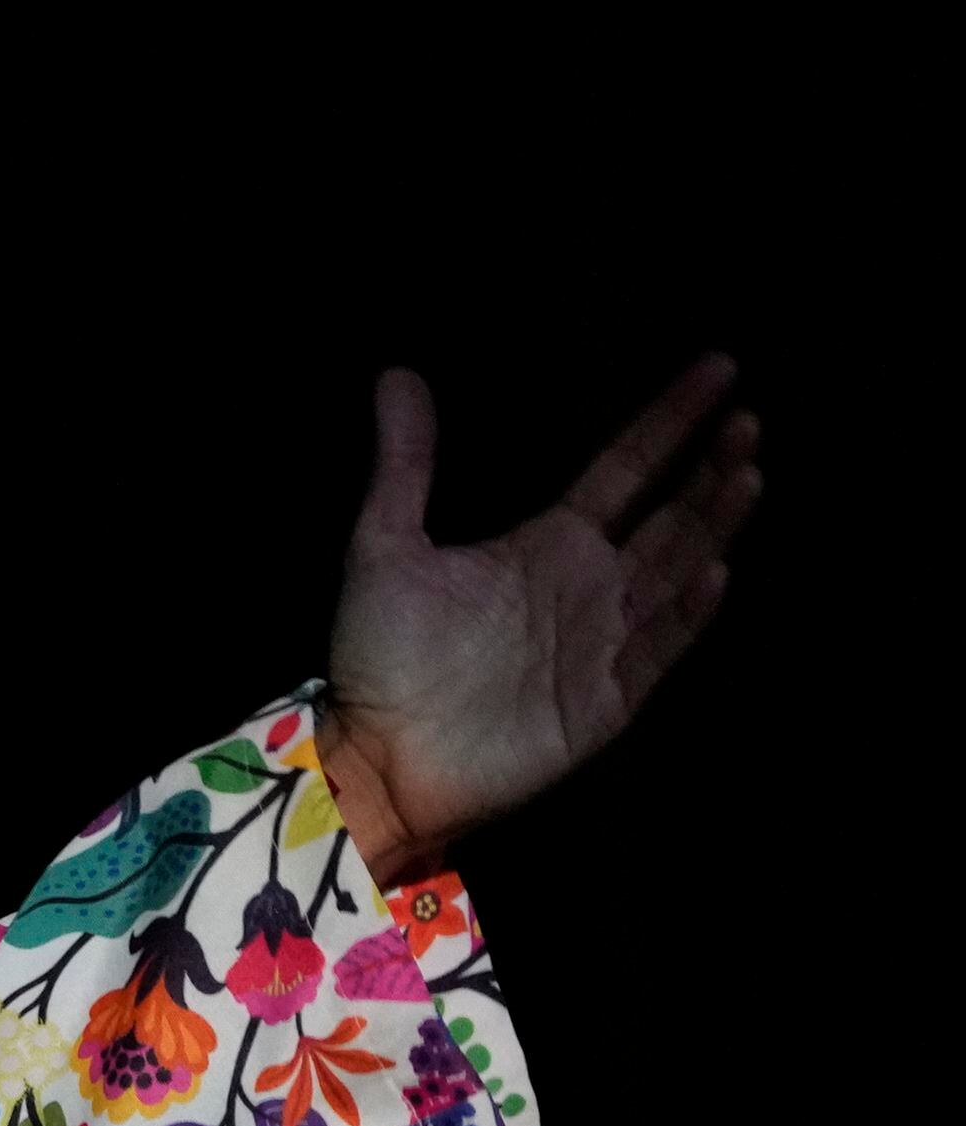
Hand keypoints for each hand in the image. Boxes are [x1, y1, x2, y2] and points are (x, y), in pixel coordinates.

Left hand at [318, 352, 760, 873]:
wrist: (377, 754)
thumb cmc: (380, 654)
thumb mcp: (385, 545)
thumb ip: (404, 462)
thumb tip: (397, 375)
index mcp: (547, 545)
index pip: (626, 470)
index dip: (670, 422)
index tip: (718, 370)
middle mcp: (588, 586)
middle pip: (669, 515)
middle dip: (710, 467)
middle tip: (748, 418)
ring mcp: (604, 642)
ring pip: (677, 569)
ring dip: (713, 523)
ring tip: (747, 470)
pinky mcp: (607, 700)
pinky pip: (658, 647)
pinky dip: (687, 610)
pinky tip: (715, 569)